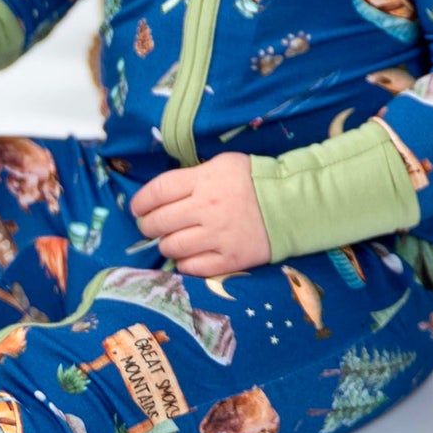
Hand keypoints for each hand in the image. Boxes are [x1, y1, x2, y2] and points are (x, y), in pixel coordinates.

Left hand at [130, 153, 269, 275]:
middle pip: (159, 222)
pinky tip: (189, 256)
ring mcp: (218, 236)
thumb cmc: (254, 180)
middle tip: (152, 226)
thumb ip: (193, 177)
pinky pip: (192, 268)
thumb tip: (163, 195)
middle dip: (148, 226)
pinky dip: (184, 263)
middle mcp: (207, 209)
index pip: (157, 192)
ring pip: (172, 247)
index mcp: (204, 180)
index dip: (141, 202)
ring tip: (173, 240)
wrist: (294, 202)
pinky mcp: (230, 259)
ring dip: (166, 245)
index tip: (138, 209)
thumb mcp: (223, 165)